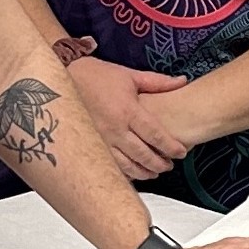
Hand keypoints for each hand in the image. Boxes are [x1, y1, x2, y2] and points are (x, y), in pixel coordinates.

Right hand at [65, 56, 188, 179]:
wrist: (65, 79)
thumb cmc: (97, 76)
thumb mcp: (130, 76)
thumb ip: (159, 82)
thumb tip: (183, 81)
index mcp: (127, 111)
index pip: (155, 134)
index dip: (170, 146)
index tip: (181, 152)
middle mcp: (114, 128)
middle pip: (142, 154)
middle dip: (159, 163)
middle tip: (169, 166)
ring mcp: (101, 139)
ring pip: (126, 164)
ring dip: (142, 171)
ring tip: (154, 172)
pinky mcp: (90, 145)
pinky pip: (109, 164)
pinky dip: (123, 172)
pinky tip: (132, 173)